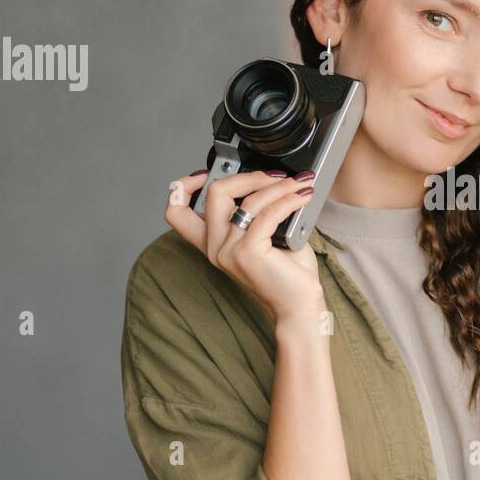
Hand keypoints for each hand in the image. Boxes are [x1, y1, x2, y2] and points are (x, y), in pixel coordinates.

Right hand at [164, 169, 324, 321]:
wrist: (299, 307)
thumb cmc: (287, 275)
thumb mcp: (264, 238)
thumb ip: (255, 213)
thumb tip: (270, 181)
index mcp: (213, 244)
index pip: (176, 212)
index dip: (183, 186)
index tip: (208, 172)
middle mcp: (215, 248)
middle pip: (214, 193)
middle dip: (247, 176)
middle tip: (275, 176)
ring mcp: (228, 251)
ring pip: (246, 200)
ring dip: (277, 186)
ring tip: (298, 184)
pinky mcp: (248, 253)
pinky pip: (268, 213)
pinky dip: (288, 200)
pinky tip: (302, 198)